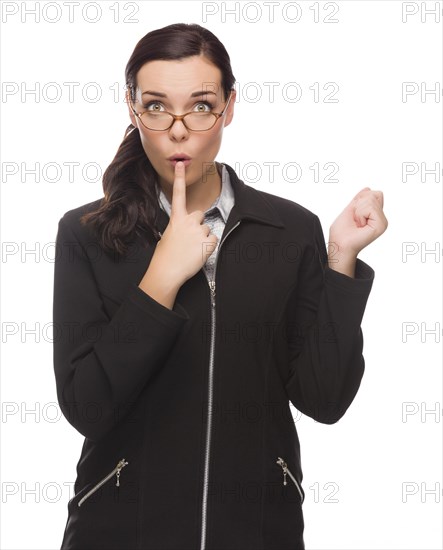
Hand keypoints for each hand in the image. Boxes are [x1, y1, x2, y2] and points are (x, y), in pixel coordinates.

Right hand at [152, 161, 217, 284]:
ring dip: (202, 238)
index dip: (179, 178)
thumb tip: (186, 230)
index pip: (178, 194)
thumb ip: (178, 227)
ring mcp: (199, 231)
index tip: (180, 165)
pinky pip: (213, 239)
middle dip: (197, 224)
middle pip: (200, 215)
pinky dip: (208, 247)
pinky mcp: (208, 241)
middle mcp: (189, 221)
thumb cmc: (165, 257)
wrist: (167, 271)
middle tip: (188, 239)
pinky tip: (198, 253)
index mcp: (176, 219)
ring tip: (191, 249)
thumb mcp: (167, 236)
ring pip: (207, 229)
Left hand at [328, 187, 387, 258]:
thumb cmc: (341, 232)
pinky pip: (370, 207)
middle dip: (359, 204)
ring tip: (357, 223)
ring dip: (358, 210)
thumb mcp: (350, 209)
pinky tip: (360, 225)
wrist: (339, 245)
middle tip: (355, 220)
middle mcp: (381, 218)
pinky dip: (360, 214)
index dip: (359, 200)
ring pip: (371, 199)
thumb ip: (360, 199)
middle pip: (374, 194)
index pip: (373, 193)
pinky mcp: (381, 225)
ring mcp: (383, 222)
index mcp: (375, 215)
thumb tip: (368, 188)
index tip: (354, 215)